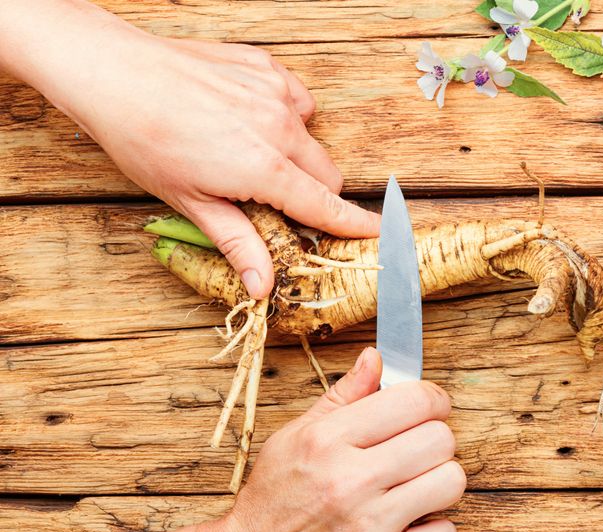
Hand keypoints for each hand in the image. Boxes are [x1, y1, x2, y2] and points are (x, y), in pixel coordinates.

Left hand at [1, 0, 379, 298]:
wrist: (115, 72)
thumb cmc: (144, 138)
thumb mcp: (191, 202)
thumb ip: (238, 243)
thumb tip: (264, 287)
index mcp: (264, 168)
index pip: (326, 206)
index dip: (355, 225)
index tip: (381, 235)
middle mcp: (280, 128)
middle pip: (327, 174)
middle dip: (313, 193)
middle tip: (275, 200)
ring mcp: (275, 93)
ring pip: (311, 137)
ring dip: (295, 154)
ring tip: (247, 152)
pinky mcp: (267, 67)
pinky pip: (295, 100)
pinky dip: (282, 115)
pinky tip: (246, 118)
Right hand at [215, 348, 465, 531]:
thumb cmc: (273, 504)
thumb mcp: (294, 438)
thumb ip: (342, 397)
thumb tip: (375, 358)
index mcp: (328, 439)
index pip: (415, 401)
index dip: (434, 401)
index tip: (430, 410)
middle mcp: (350, 479)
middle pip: (441, 439)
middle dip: (435, 443)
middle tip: (416, 454)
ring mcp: (369, 526)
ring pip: (451, 482)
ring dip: (440, 484)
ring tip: (414, 489)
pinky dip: (434, 531)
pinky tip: (409, 526)